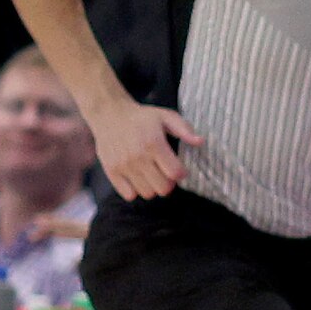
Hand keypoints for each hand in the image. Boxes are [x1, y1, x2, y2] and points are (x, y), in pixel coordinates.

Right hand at [83, 90, 197, 203]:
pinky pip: (129, 195)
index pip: (175, 173)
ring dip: (153, 186)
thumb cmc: (142, 117)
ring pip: (147, 193)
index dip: (181, 173)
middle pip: (163, 188)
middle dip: (169, 183)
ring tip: (152, 174)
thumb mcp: (166, 116)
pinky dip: (136, 189)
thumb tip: (201, 141)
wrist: (109, 114)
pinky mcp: (111, 171)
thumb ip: (184, 129)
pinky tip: (138, 177)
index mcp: (153, 143)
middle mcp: (137, 157)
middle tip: (166, 173)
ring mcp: (123, 166)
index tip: (179, 168)